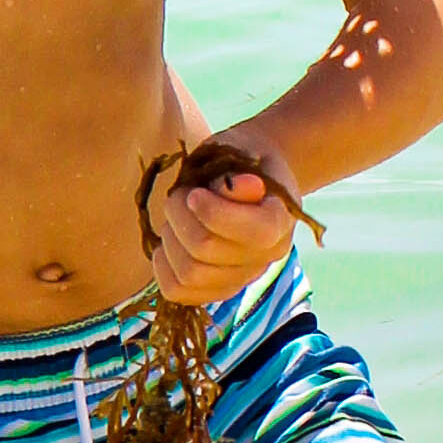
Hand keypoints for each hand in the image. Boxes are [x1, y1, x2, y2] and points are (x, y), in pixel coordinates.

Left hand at [146, 142, 302, 305]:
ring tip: (175, 216)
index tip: (195, 193)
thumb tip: (243, 187)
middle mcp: (264, 257)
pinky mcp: (216, 290)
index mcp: (280, 221)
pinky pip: (178, 292)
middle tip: (180, 194)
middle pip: (207, 249)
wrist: (251, 178)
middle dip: (180, 215)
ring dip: (170, 239)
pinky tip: (168, 242)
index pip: (255, 231)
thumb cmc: (243, 160)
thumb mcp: (244, 151)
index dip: (214, 212)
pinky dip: (163, 267)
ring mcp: (241, 278)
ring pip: (190, 273)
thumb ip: (241, 168)